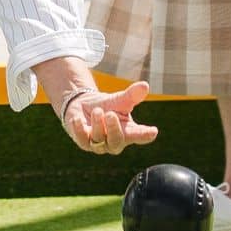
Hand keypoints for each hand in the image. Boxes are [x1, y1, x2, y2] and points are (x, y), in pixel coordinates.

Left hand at [41, 64, 157, 153]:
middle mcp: (115, 141)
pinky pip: (82, 139)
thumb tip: (144, 85)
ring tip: (97, 110)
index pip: (139, 135)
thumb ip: (131, 95)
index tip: (153, 132)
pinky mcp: (84, 142)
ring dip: (97, 125)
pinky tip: (78, 119)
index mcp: (128, 132)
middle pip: (116, 142)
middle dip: (113, 129)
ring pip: (99, 140)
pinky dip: (80, 129)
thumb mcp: (119, 99)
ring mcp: (99, 144)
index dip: (145, 135)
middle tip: (110, 114)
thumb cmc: (108, 105)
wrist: (85, 106)